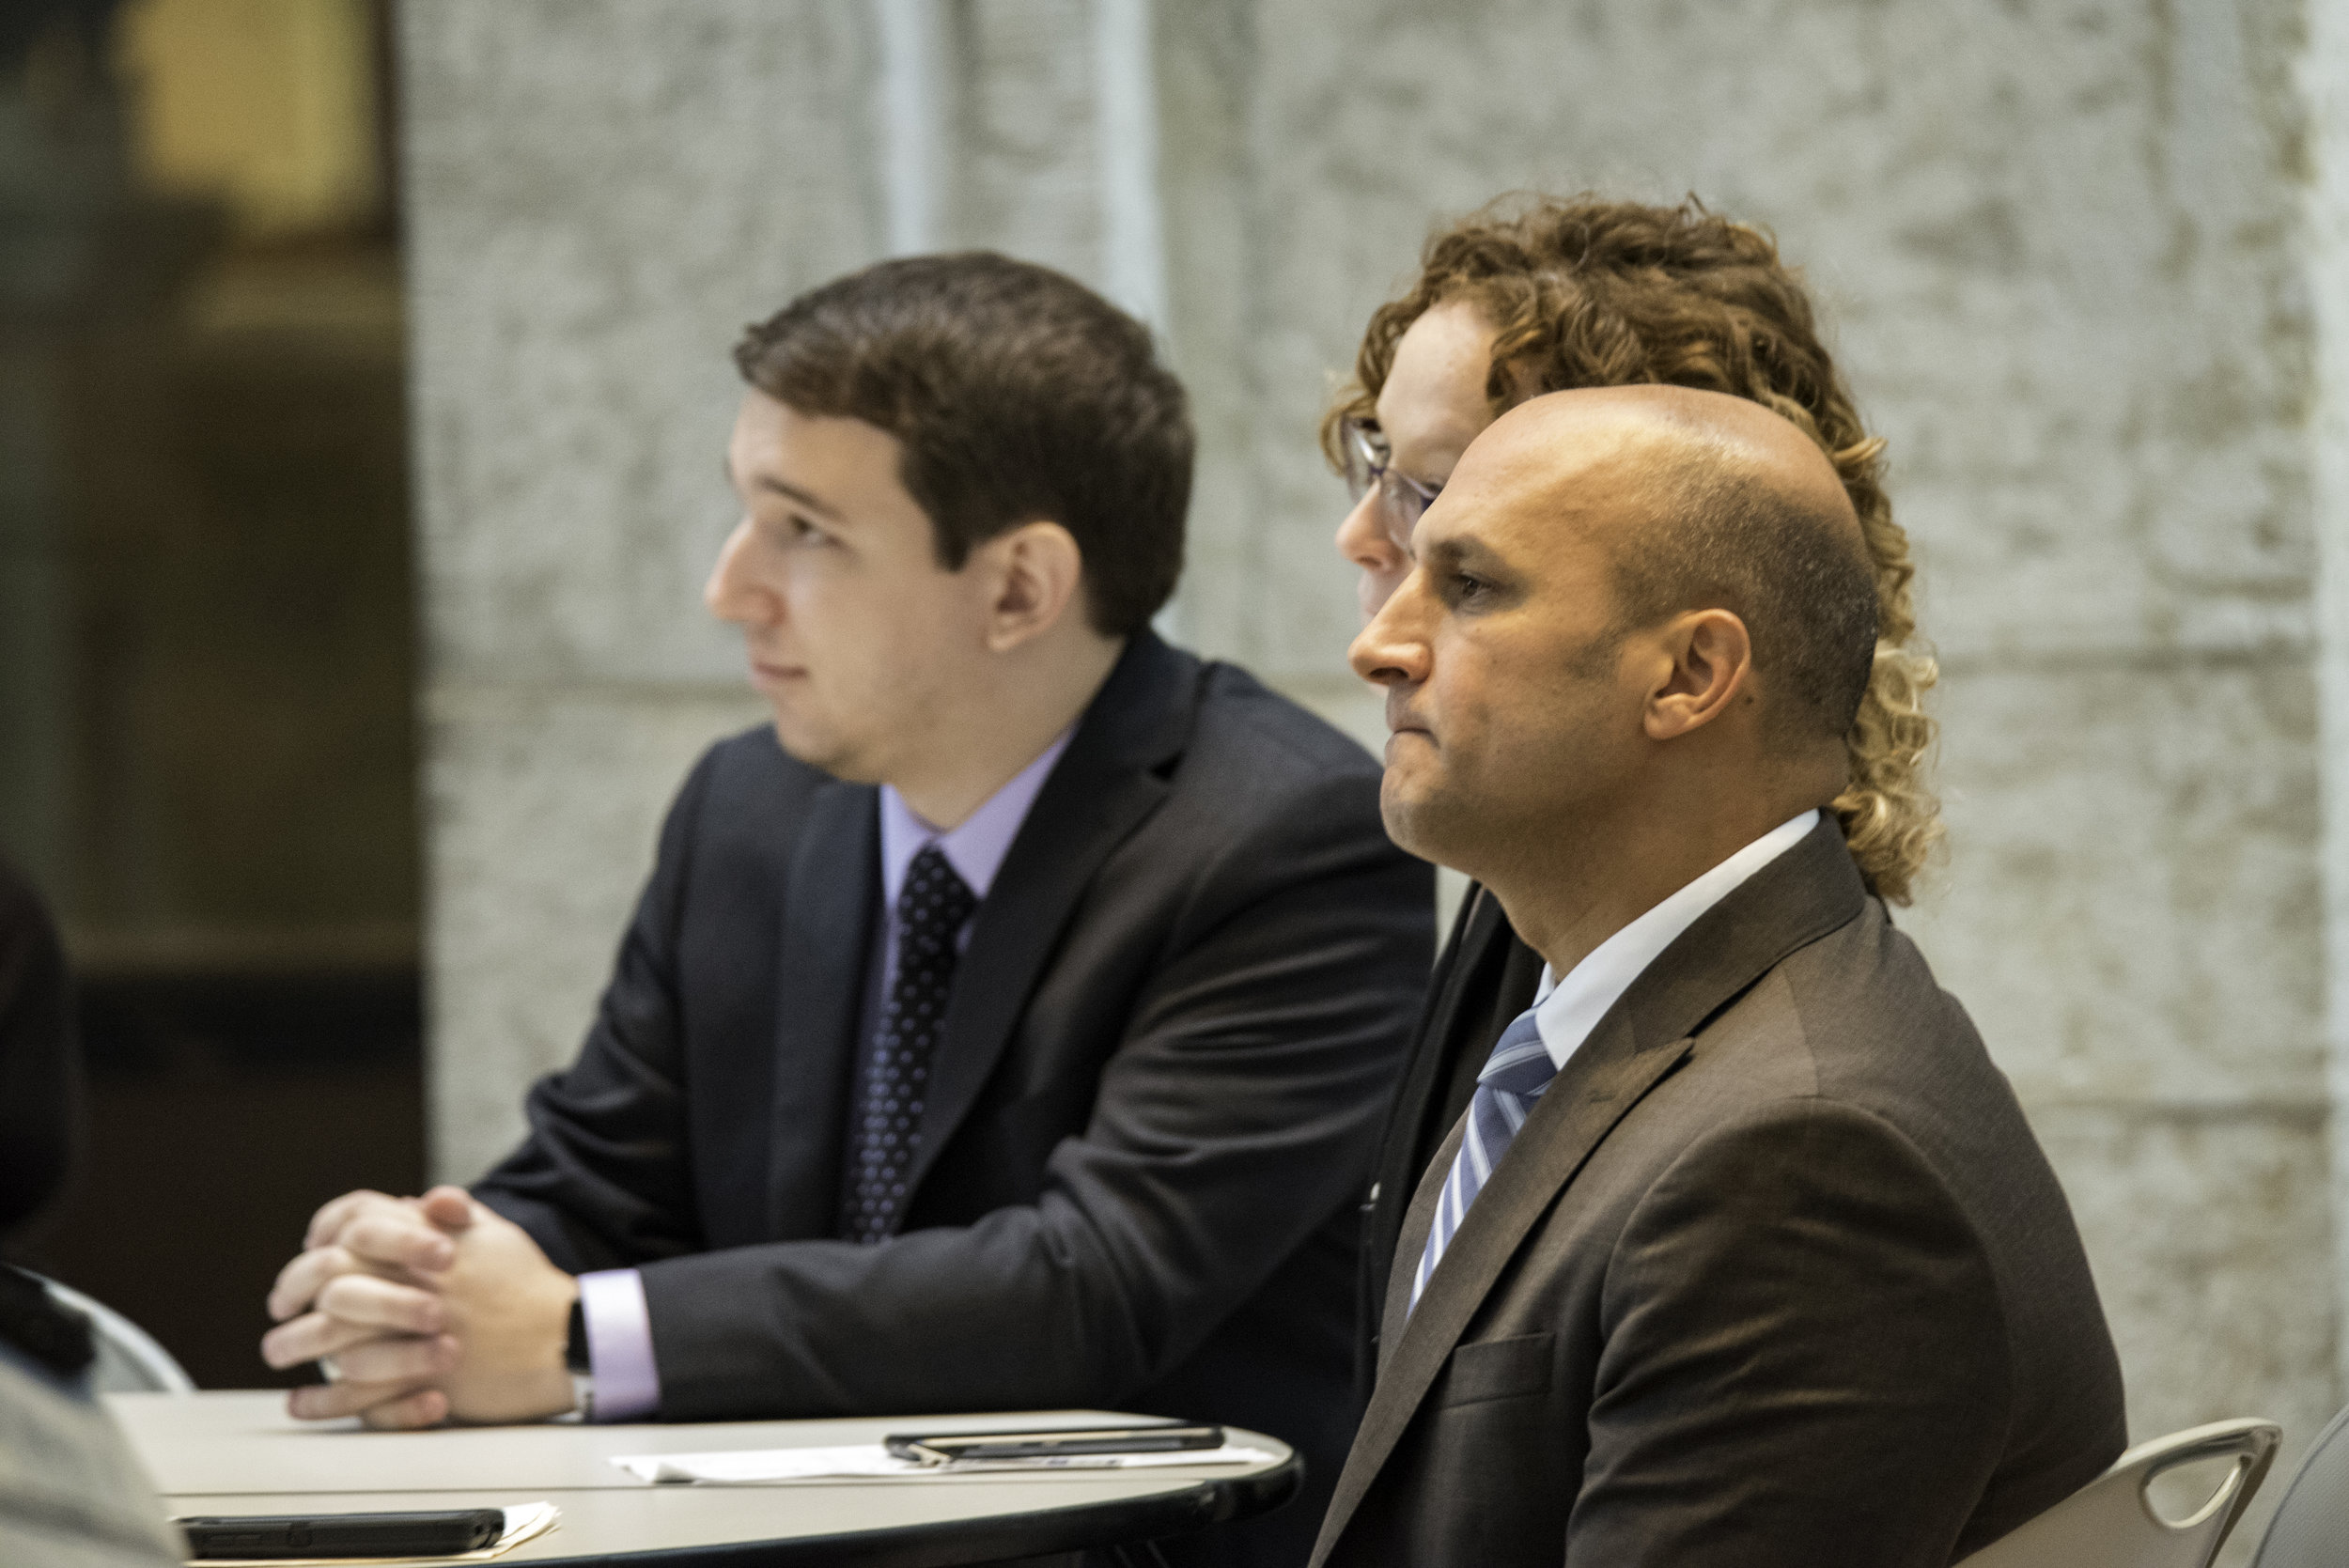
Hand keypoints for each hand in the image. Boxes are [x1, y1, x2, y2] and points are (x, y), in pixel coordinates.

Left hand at [264, 1187, 578, 1427]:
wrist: (565, 1336)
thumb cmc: (531, 1286)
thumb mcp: (495, 1234)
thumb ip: (452, 1215)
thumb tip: (416, 1203)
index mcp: (426, 1243)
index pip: (356, 1219)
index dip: (324, 1230)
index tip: (311, 1246)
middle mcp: (411, 1282)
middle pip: (328, 1277)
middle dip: (292, 1289)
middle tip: (281, 1306)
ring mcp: (410, 1331)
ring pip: (330, 1338)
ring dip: (294, 1344)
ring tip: (279, 1351)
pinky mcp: (417, 1379)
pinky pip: (354, 1394)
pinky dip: (322, 1400)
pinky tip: (302, 1402)